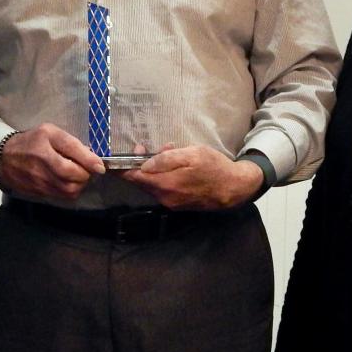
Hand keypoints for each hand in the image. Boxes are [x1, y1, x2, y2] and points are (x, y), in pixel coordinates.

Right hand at [0, 123, 104, 200]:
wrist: (4, 159)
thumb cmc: (32, 141)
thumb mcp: (50, 132)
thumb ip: (70, 142)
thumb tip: (92, 158)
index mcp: (45, 145)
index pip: (71, 157)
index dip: (90, 163)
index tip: (100, 166)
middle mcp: (41, 165)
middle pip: (72, 178)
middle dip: (85, 175)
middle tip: (87, 169)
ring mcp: (39, 182)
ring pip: (69, 191)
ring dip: (80, 185)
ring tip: (78, 175)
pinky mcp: (39, 193)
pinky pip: (62, 196)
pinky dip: (70, 191)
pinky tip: (68, 181)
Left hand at [120, 145, 263, 209]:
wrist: (235, 188)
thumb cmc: (214, 167)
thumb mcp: (192, 154)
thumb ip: (166, 160)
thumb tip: (144, 165)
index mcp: (165, 185)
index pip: (133, 178)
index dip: (123, 167)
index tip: (116, 157)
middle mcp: (164, 198)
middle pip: (141, 182)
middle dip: (139, 164)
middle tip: (144, 147)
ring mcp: (171, 203)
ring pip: (152, 184)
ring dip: (152, 169)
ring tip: (165, 152)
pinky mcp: (178, 204)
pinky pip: (162, 189)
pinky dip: (161, 176)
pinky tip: (173, 166)